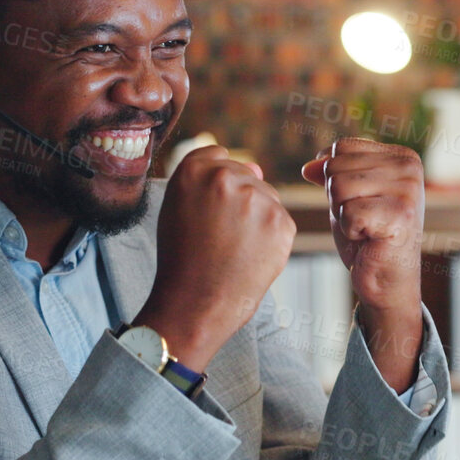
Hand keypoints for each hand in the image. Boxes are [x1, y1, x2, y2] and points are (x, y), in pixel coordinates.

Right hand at [132, 145, 293, 371]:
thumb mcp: (177, 208)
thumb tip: (257, 168)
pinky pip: (281, 221)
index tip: (210, 209)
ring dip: (257, 218)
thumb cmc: (182, 259)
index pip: (218, 157)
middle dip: (239, 200)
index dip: (216, 186)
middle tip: (221, 236)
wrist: (195, 303)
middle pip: (246, 175)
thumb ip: (207, 179)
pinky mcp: (282, 223)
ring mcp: (257, 199)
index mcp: (194, 170)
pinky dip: (271, 238)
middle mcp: (226, 177)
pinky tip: (250, 256)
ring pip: (266, 197)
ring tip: (234, 248)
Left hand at [301, 138, 424, 389]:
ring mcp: (408, 191)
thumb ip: (332, 172)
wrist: (387, 281)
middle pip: (336, 167)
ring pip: (338, 187)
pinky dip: (348, 230)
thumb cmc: (368, 238)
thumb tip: (308, 166)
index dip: (334, 178)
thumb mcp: (348, 196)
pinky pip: (347, 212)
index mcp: (402, 156)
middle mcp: (410, 168)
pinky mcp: (400, 216)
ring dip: (342, 214)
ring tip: (364, 228)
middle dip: (336, 198)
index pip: (342, 147)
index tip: (359, 202)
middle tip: (361, 220)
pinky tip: (368, 239)